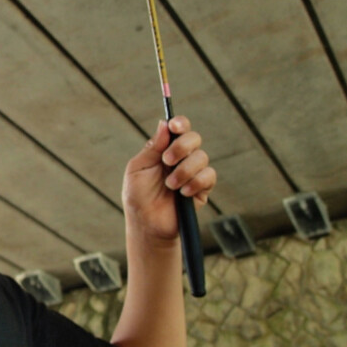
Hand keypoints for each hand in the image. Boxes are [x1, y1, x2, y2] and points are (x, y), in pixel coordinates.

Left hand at [122, 116, 215, 240]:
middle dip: (181, 147)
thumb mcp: (137, 169)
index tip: (175, 126)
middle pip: (194, 138)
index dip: (180, 123)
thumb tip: (164, 124)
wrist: (147, 223)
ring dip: (184, 170)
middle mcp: (181, 158)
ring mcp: (193, 172)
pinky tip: (183, 193)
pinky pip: (209, 176)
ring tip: (170, 185)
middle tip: (166, 161)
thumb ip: (152, 148)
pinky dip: (195, 183)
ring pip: (202, 157)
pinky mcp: (203, 188)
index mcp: (164, 149)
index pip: (178, 129)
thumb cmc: (138, 196)